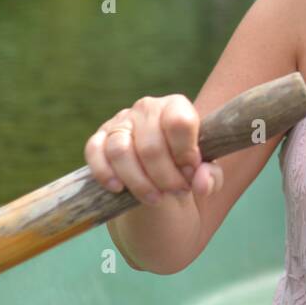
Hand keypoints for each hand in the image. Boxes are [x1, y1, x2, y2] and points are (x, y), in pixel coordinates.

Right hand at [83, 94, 223, 206]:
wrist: (158, 174)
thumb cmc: (185, 167)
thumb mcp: (204, 173)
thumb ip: (211, 177)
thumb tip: (200, 182)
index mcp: (175, 106)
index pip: (179, 123)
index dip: (185, 154)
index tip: (190, 173)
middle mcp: (146, 108)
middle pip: (151, 145)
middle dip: (165, 177)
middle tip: (176, 192)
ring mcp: (120, 122)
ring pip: (121, 151)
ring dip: (139, 182)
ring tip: (155, 199)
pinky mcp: (99, 138)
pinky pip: (94, 152)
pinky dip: (105, 174)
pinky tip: (119, 189)